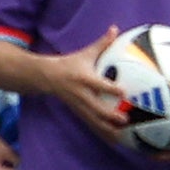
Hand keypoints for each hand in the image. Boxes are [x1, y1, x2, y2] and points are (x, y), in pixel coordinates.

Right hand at [46, 27, 129, 144]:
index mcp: (84, 78)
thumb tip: (115, 28)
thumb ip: (102, 43)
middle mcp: (81, 94)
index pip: (98, 84)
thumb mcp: (84, 53)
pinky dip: (103, 133)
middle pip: (96, 107)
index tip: (124, 92)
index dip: (110, 88)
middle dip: (110, 115)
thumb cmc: (69, 63)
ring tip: (122, 136)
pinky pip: (92, 125)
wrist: (45, 77)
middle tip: (125, 119)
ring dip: (107, 129)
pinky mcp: (78, 112)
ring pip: (94, 120)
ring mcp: (79, 105)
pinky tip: (115, 140)